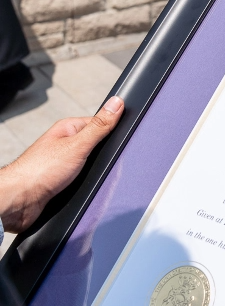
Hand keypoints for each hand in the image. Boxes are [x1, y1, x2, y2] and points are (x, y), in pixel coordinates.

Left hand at [0, 96, 123, 232]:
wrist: (18, 201)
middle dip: (106, 155)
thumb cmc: (38, 171)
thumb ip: (99, 126)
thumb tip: (116, 103)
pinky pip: (85, 179)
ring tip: (95, 176)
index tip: (125, 138)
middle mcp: (66, 144)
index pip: (101, 123)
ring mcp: (65, 163)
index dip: (114, 131)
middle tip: (108, 162)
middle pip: (98, 146)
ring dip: (97, 172)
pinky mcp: (63, 181)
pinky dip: (90, 184)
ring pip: (93, 165)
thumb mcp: (77, 145)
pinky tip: (90, 186)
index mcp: (69, 129)